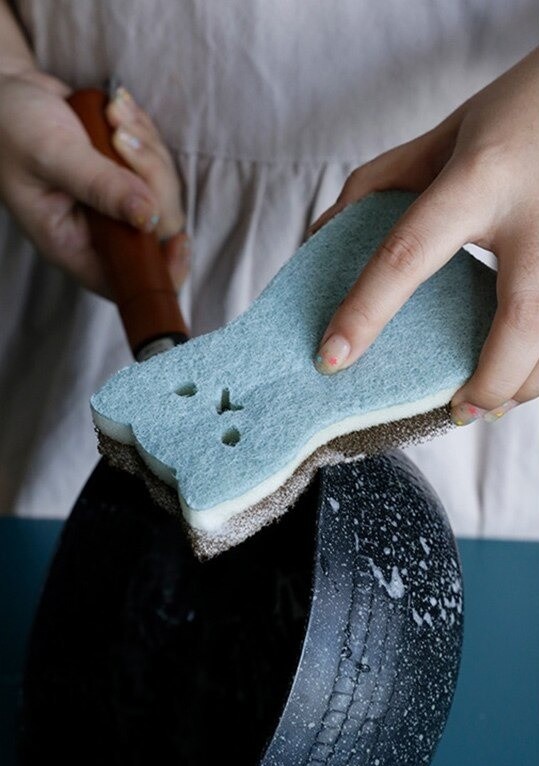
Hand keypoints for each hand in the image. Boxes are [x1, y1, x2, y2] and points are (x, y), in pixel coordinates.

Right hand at [0, 69, 187, 296]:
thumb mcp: (52, 154)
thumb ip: (100, 186)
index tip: (180, 239)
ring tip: (112, 114)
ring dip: (147, 147)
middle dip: (152, 177)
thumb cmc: (13, 128)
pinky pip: (158, 161)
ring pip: (164, 192)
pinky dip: (145, 132)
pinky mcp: (126, 177)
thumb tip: (147, 216)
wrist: (5, 91)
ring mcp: (115, 204)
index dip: (163, 269)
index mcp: (74, 244)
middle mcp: (99, 231)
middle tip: (119, 136)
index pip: (129, 279)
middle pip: (159, 228)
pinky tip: (115, 110)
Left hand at [310, 47, 538, 426]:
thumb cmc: (512, 114)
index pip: (409, 255)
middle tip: (456, 412)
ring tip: (489, 404)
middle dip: (488, 379)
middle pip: (521, 321)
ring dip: (527, 382)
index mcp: (478, 180)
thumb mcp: (442, 138)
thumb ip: (381, 185)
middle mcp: (535, 216)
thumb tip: (324, 237)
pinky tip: (524, 377)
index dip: (366, 313)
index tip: (332, 359)